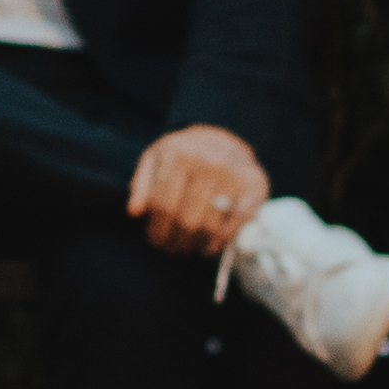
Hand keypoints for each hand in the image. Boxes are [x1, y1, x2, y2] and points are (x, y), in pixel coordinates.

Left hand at [127, 122, 268, 256]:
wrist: (222, 140)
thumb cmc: (183, 156)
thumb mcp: (155, 160)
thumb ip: (142, 185)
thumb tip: (134, 212)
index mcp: (179, 153)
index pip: (162, 204)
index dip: (156, 229)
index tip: (155, 241)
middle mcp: (208, 161)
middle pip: (185, 219)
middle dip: (175, 240)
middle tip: (172, 248)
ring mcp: (233, 173)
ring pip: (209, 224)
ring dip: (196, 243)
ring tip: (188, 247)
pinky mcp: (254, 185)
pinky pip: (238, 221)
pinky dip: (222, 239)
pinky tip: (210, 246)